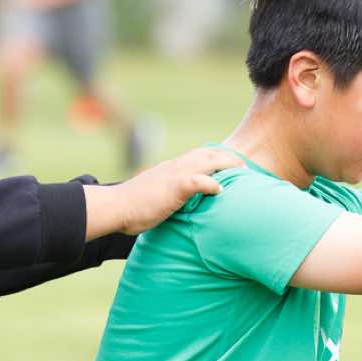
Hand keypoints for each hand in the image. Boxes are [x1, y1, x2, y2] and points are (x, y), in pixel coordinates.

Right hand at [84, 146, 240, 236]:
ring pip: (207, 160)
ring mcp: (174, 175)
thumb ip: (168, 197)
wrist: (116, 207)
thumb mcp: (155, 197)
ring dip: (227, 164)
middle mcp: (175, 166)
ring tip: (243, 172)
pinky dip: (211, 183)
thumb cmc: (132, 207)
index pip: (198, 155)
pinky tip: (221, 190)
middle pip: (208, 153)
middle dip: (229, 157)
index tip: (230, 164)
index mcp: (171, 168)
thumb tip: (175, 206)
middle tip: (245, 167)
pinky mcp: (174, 187)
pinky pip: (198, 180)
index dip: (216, 157)